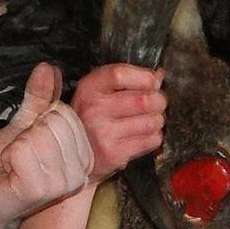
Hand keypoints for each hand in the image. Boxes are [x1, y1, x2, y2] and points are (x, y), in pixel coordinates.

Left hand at [0, 65, 92, 228]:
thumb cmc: (4, 166)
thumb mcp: (24, 126)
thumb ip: (39, 99)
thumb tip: (47, 67)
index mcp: (82, 157)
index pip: (64, 112)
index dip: (38, 121)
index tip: (30, 143)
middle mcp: (78, 173)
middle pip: (53, 121)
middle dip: (26, 133)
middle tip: (20, 156)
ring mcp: (60, 184)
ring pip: (37, 134)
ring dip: (16, 146)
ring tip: (14, 165)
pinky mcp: (37, 189)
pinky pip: (20, 150)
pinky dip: (7, 156)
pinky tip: (8, 172)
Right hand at [72, 63, 165, 180]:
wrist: (71, 151)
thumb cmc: (88, 117)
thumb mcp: (97, 91)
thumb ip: (125, 80)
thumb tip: (158, 76)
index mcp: (89, 88)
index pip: (120, 74)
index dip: (144, 76)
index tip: (153, 81)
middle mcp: (94, 109)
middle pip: (144, 99)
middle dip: (158, 101)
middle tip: (155, 103)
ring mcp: (104, 133)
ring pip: (152, 121)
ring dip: (156, 120)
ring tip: (147, 121)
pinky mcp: (115, 154)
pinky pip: (151, 140)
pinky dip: (153, 137)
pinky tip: (141, 135)